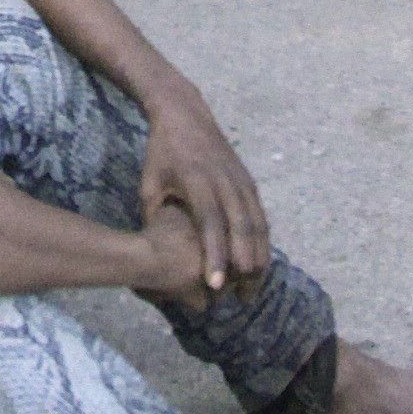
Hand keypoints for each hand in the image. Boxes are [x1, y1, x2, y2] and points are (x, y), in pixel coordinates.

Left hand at [132, 84, 272, 294]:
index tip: (216, 286)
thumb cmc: (162, 153)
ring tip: (252, 289)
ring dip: (259, 259)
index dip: (215, 255)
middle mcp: (226, 182)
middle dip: (244, 267)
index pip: (211, 224)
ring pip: (258, 226)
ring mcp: (242, 181)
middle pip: (243, 229)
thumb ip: (156, 219)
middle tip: (241, 298)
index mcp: (198, 181)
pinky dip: (262, 243)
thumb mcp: (150, 184)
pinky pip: (261, 217)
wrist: (185, 114)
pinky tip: (258, 264)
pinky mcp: (250, 182)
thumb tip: (159, 255)